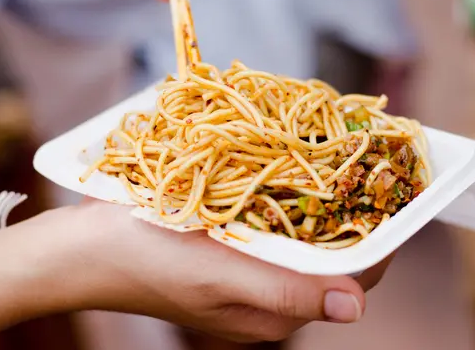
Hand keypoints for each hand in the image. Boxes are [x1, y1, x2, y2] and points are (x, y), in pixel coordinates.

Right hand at [0, 199, 393, 343]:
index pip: (352, 278)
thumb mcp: (216, 274)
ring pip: (305, 240)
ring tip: (335, 161)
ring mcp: (248, 277)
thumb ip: (284, 290)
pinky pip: (275, 230)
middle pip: (332, 257)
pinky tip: (285, 172)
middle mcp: (267, 299)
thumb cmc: (144, 259)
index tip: (394, 189)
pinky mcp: (229, 257)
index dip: (381, 236)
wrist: (80, 252)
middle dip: (353, 213)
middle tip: (363, 163)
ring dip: (322, 203)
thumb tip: (357, 308)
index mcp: (272, 312)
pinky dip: (287, 202)